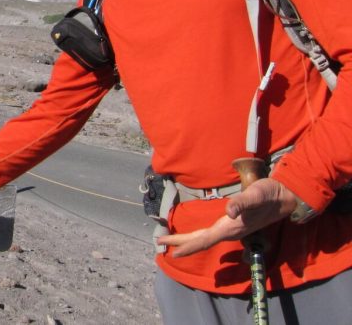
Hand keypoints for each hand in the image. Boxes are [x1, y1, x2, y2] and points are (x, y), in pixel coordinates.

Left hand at [157, 177, 297, 256]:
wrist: (285, 196)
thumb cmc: (268, 194)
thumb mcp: (255, 195)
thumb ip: (243, 203)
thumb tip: (229, 211)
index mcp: (231, 228)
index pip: (205, 240)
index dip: (188, 246)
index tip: (172, 252)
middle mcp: (230, 231)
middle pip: (201, 240)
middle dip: (181, 242)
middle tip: (160, 242)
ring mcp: (232, 229)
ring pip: (205, 238)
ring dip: (188, 240)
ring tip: (171, 241)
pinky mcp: (234, 224)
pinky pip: (211, 234)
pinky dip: (198, 236)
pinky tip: (195, 236)